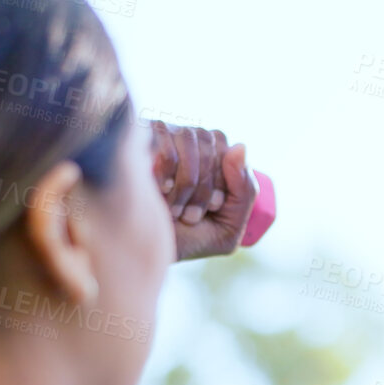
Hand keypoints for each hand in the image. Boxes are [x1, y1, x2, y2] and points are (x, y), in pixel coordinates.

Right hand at [150, 122, 258, 260]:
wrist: (143, 251)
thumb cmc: (186, 239)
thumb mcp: (228, 226)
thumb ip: (245, 191)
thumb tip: (240, 146)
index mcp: (211, 154)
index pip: (228, 149)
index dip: (224, 180)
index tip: (214, 207)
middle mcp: (187, 138)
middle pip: (210, 142)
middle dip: (205, 186)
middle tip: (191, 217)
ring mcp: (161, 133)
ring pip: (189, 139)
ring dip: (186, 184)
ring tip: (174, 211)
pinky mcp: (138, 137)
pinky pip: (166, 146)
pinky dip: (167, 174)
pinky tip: (160, 191)